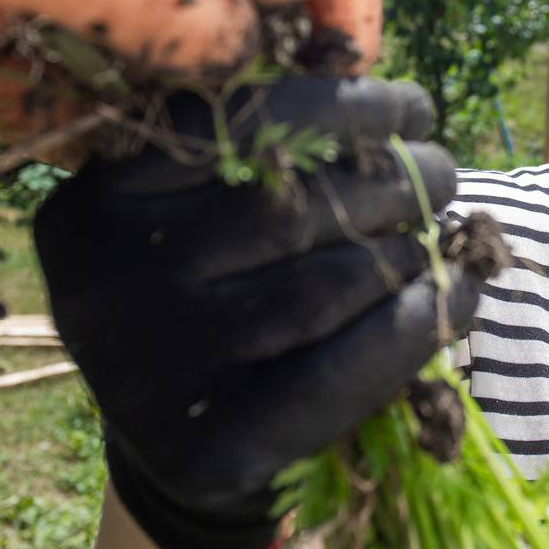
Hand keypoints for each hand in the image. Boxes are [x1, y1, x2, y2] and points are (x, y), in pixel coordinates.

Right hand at [32, 75, 481, 548]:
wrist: (181, 450)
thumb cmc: (213, 298)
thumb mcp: (201, 213)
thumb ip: (264, 149)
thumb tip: (387, 98)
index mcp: (92, 204)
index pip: (234, 122)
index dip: (342, 106)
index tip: (409, 107)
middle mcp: (106, 284)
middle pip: (291, 201)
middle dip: (392, 176)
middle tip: (439, 170)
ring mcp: (153, 372)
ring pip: (329, 282)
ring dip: (410, 251)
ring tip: (438, 238)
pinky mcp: (211, 448)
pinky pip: (347, 366)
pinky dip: (417, 323)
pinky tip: (456, 298)